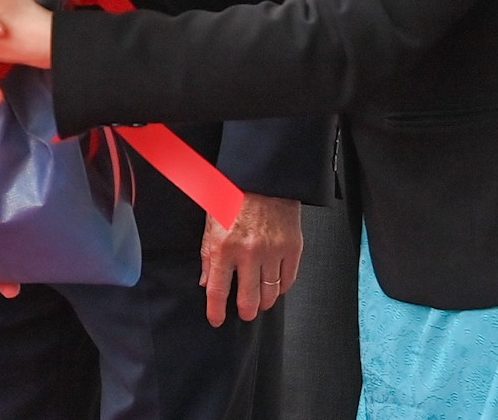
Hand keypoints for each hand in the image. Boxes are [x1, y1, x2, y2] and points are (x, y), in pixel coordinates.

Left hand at [198, 194, 301, 325]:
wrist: (263, 178)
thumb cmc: (233, 197)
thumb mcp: (210, 224)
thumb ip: (207, 256)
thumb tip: (205, 282)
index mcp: (224, 246)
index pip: (218, 290)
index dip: (216, 311)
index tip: (217, 319)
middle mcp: (248, 252)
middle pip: (248, 300)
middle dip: (245, 312)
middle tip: (245, 312)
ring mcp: (272, 251)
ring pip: (270, 294)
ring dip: (264, 301)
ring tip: (260, 299)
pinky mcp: (292, 248)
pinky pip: (288, 281)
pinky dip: (281, 288)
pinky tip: (275, 285)